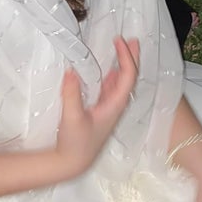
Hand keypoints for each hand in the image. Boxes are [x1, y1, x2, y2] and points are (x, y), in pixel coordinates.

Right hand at [55, 37, 138, 179]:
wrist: (72, 162)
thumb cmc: (75, 143)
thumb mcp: (72, 118)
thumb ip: (71, 94)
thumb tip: (71, 70)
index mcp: (114, 105)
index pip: (127, 76)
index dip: (126, 57)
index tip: (119, 40)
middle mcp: (115, 104)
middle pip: (128, 77)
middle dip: (131, 57)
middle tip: (131, 38)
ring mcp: (108, 107)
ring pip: (120, 81)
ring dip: (122, 63)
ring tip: (121, 47)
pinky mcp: (100, 110)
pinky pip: (110, 87)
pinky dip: (111, 73)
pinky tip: (107, 68)